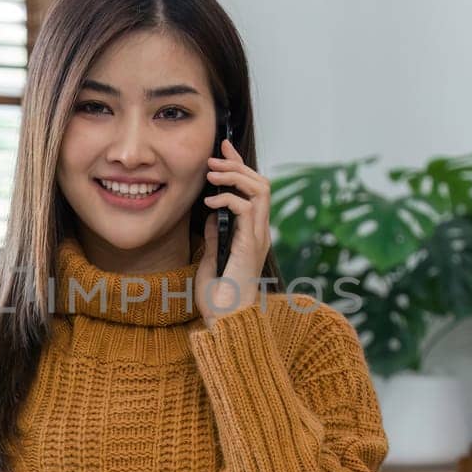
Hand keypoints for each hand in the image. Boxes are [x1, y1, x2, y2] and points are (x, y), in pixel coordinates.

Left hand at [195, 137, 270, 326]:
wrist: (226, 324)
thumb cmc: (218, 300)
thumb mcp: (212, 261)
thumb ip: (214, 238)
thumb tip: (210, 217)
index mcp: (252, 234)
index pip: (251, 191)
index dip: (239, 166)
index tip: (223, 148)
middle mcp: (260, 232)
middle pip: (261, 183)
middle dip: (237, 164)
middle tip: (213, 157)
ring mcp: (258, 237)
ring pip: (260, 189)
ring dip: (235, 176)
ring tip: (212, 174)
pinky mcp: (251, 244)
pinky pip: (246, 208)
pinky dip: (228, 198)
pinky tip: (210, 203)